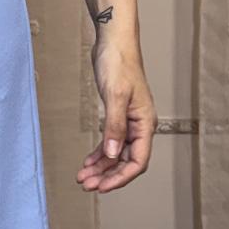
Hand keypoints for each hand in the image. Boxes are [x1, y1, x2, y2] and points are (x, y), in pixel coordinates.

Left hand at [77, 34, 155, 191]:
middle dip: (107, 175)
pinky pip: (110, 141)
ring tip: (83, 177)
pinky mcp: (117, 115)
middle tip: (86, 185)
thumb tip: (111, 154)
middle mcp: (140, 126)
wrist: (114, 41)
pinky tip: (88, 162)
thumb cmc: (119, 63)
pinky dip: (100, 153)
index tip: (102, 187)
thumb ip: (114, 126)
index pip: (137, 161)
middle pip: (126, 161)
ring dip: (101, 167)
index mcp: (145, 123)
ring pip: (116, 153)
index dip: (120, 177)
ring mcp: (129, 121)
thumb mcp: (115, 95)